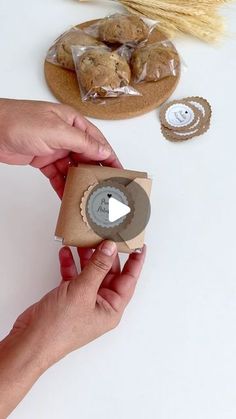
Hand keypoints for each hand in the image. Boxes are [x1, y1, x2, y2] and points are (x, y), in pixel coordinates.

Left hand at [0, 99, 121, 196]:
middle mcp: (65, 134)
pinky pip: (57, 175)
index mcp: (73, 122)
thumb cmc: (19, 121)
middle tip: (105, 187)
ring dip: (79, 181)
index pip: (97, 142)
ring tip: (88, 194)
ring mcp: (54, 147)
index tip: (119, 171)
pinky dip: (62, 185)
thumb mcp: (57, 130)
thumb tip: (103, 151)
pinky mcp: (43, 159)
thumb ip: (82, 142)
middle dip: (95, 172)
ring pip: (72, 168)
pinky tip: (67, 195)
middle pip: (87, 156)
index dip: (109, 157)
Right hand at [0, 241, 145, 415]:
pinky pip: (73, 276)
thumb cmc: (58, 328)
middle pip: (108, 273)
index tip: (138, 245)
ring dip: (86, 257)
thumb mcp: (83, 292)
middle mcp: (100, 304)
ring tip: (84, 240)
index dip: (135, 262)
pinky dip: (70, 264)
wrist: (30, 341)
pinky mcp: (68, 297)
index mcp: (111, 308)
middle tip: (105, 236)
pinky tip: (65, 253)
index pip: (129, 280)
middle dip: (105, 255)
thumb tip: (110, 248)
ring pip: (90, 272)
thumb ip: (98, 267)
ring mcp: (83, 300)